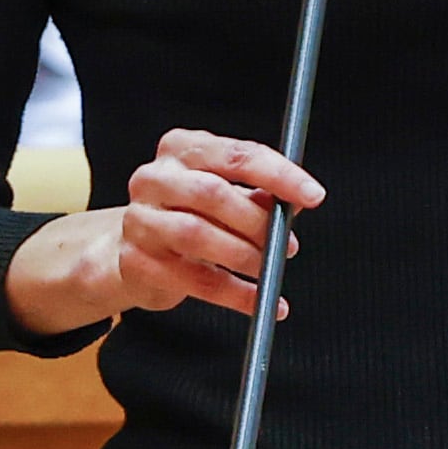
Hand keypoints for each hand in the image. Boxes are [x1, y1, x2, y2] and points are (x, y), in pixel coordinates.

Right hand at [4, 128, 323, 336]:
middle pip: (212, 193)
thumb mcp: (229, 194)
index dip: (280, 176)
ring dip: (244, 256)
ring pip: (196, 235)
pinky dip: (233, 293)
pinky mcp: (134, 261)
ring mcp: (139, 219)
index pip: (238, 155)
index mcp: (183, 148)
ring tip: (269, 269)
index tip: (313, 195)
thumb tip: (296, 203)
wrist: (136, 251)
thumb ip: (262, 195)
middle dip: (259, 222)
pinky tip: (258, 300)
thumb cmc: (193, 214)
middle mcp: (154, 177)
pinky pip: (191, 280)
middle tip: (289, 244)